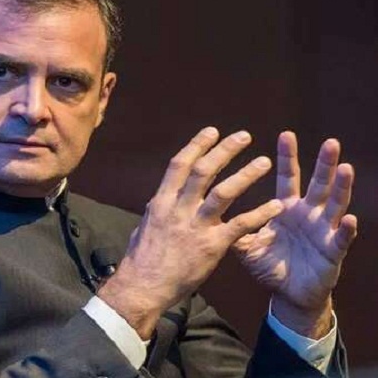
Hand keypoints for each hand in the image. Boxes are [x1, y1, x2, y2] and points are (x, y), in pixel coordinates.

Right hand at [98, 127, 282, 338]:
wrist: (142, 288)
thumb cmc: (142, 259)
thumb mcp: (146, 227)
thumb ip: (158, 210)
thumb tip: (160, 197)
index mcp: (161, 202)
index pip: (179, 165)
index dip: (197, 145)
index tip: (212, 131)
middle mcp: (178, 209)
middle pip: (203, 171)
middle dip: (224, 151)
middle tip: (244, 136)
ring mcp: (195, 227)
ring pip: (223, 193)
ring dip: (245, 175)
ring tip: (265, 162)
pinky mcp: (211, 247)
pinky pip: (240, 226)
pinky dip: (260, 213)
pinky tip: (277, 205)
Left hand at [233, 131, 356, 337]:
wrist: (288, 294)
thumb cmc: (270, 265)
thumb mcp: (248, 245)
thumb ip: (233, 226)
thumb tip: (208, 209)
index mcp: (286, 208)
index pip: (288, 177)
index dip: (288, 157)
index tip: (286, 134)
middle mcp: (307, 214)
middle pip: (318, 183)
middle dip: (324, 163)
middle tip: (330, 142)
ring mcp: (322, 231)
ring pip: (334, 204)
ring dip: (340, 187)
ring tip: (344, 167)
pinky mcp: (332, 251)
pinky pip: (340, 239)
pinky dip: (345, 229)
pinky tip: (347, 218)